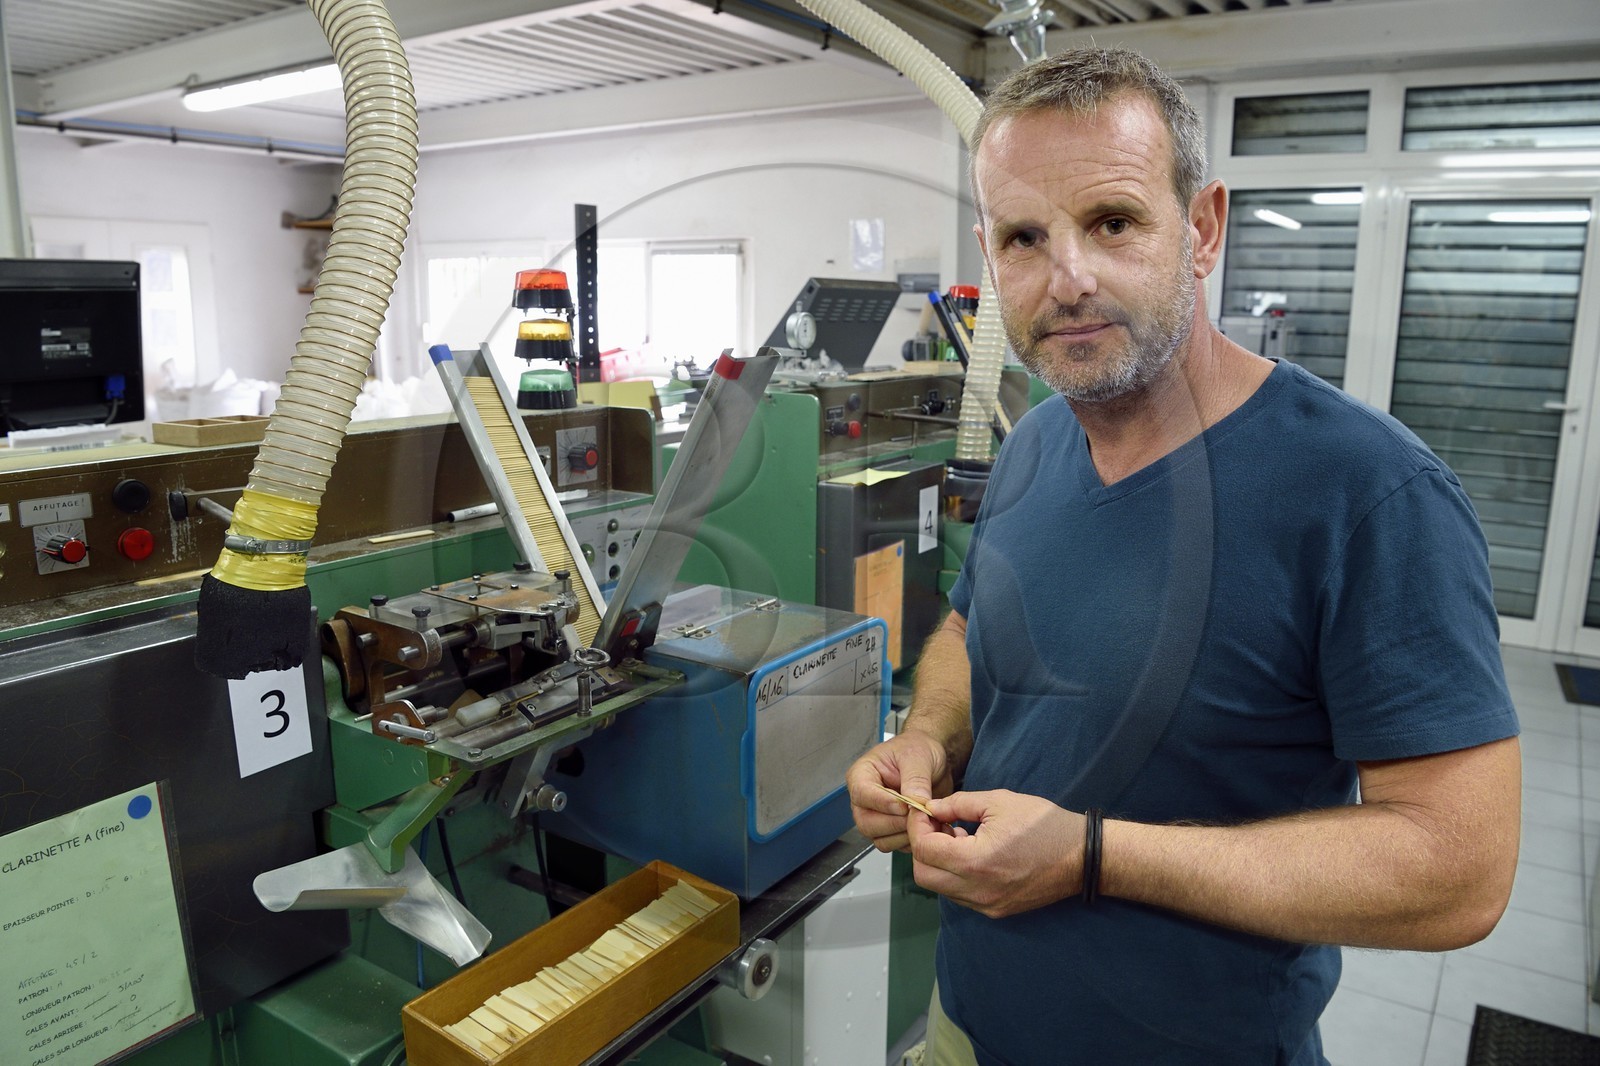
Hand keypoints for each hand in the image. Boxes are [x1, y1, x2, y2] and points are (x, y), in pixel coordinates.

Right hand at [846, 729, 952, 851]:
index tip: (903, 805)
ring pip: (880, 838)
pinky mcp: (892, 829)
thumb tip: (914, 802)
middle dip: (894, 823)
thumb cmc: (917, 749)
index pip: (861, 794)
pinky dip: (912, 840)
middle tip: (917, 815)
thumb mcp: (917, 756)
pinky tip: (928, 826)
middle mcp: (865, 799)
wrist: (933, 759)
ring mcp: (877, 816)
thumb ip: (915, 779)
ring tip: (926, 820)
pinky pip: (895, 845)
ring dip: (904, 834)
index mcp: (862, 774)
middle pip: (866, 822)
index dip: (881, 803)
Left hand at [910, 790, 1081, 917]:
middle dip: (922, 847)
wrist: (1081, 856)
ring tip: (958, 837)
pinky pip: (960, 895)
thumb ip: (957, 804)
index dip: (918, 826)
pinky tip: (972, 854)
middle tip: (937, 824)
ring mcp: (986, 904)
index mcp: (975, 862)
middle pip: (924, 874)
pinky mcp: (996, 910)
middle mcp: (977, 890)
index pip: (924, 849)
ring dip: (938, 862)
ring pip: (940, 887)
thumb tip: (930, 808)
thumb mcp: (998, 801)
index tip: (924, 811)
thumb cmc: (1043, 824)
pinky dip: (955, 875)